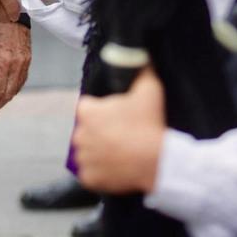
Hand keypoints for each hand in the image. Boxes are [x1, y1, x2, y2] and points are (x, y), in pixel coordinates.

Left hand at [0, 21, 31, 114]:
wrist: (13, 11)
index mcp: (4, 62)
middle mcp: (17, 65)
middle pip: (8, 94)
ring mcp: (25, 63)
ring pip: (15, 89)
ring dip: (4, 99)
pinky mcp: (28, 60)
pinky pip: (21, 81)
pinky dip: (12, 89)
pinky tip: (4, 91)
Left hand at [73, 69, 165, 193]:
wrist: (157, 161)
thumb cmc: (149, 124)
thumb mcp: (149, 89)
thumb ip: (142, 70)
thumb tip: (141, 58)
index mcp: (87, 112)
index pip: (88, 108)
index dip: (104, 111)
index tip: (119, 116)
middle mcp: (79, 134)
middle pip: (88, 130)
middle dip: (100, 132)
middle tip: (123, 135)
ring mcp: (83, 158)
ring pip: (88, 152)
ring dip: (100, 152)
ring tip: (121, 152)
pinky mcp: (88, 179)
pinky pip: (91, 174)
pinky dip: (100, 173)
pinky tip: (116, 168)